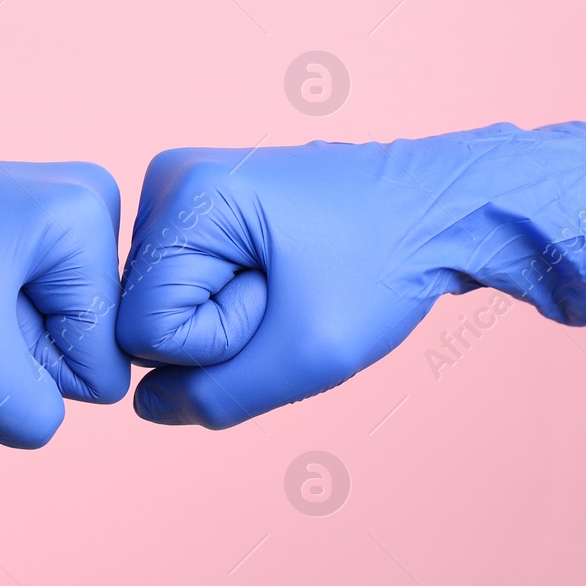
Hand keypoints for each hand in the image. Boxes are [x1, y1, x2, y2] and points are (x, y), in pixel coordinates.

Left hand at [0, 108, 129, 447]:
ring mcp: (45, 214)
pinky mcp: (13, 231)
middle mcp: (81, 202)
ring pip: (45, 336)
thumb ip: (35, 416)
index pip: (105, 362)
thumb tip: (43, 419)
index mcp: (87, 216)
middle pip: (80, 345)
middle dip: (12, 352)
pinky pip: (16, 316)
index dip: (32, 369)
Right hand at [115, 123, 585, 427]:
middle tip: (294, 292)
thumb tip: (147, 406)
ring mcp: (183, 188)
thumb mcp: (305, 356)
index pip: (142, 331)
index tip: (282, 300)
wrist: (442, 207)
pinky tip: (284, 275)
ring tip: (294, 281)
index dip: (216, 343)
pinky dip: (234, 301)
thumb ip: (215, 397)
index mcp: (183, 194)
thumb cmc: (385, 267)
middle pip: (148, 314)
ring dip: (230, 318)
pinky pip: (187, 288)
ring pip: (166, 306)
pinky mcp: (203, 203)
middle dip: (221, 329)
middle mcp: (168, 178)